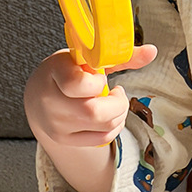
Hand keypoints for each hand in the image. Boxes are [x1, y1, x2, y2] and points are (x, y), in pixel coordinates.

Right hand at [24, 44, 156, 147]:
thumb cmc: (64, 73)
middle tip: (116, 94)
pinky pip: (101, 139)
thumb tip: (152, 52)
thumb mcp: (85, 58)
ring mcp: (57, 124)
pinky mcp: (65, 139)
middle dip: (117, 104)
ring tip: (112, 103)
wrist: (39, 98)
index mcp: (54, 73)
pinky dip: (114, 128)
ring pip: (102, 127)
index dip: (96, 82)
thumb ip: (118, 57)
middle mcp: (51, 101)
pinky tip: (110, 116)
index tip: (99, 76)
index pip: (77, 84)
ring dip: (119, 115)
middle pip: (94, 112)